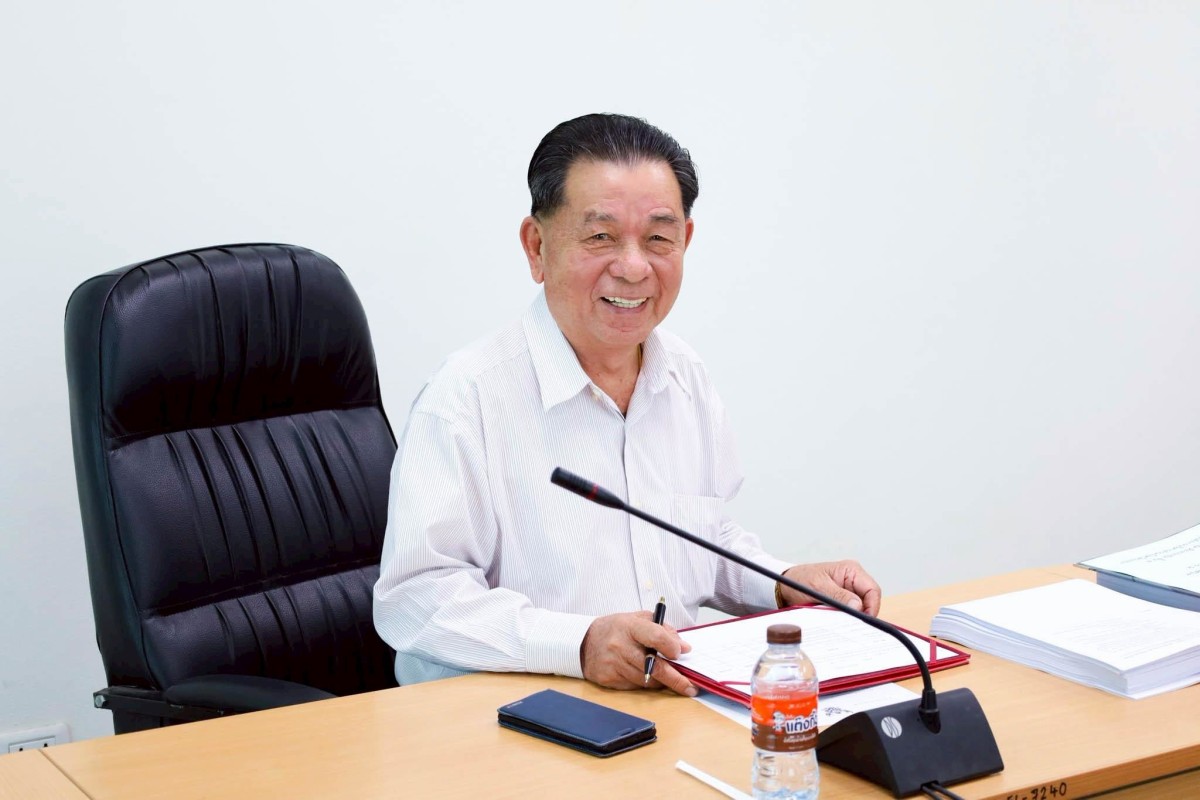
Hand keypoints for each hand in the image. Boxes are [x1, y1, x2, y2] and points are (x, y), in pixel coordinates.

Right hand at [580, 611, 695, 695]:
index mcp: (630, 626)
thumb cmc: (616, 629)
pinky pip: (635, 686)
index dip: (671, 646)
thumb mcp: (638, 619)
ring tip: (668, 678)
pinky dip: (645, 683)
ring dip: (660, 681)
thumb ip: (663, 630)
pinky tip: (646, 677)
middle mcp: (620, 646)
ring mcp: (614, 664)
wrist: (584, 643)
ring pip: (647, 680)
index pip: (655, 636)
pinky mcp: (609, 679)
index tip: (680, 653)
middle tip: (690, 687)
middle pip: (654, 667)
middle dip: (676, 679)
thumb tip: (683, 647)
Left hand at [779, 560, 881, 615]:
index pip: (872, 590)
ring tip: (841, 622)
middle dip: (862, 613)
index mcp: (851, 570)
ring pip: (861, 609)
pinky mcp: (842, 601)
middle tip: (852, 625)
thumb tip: (858, 606)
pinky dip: (846, 618)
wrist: (784, 586)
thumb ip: (838, 596)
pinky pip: (850, 612)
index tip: (864, 620)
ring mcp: (848, 591)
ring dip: (853, 617)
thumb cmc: (799, 581)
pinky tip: (837, 622)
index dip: (872, 606)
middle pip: (869, 601)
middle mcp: (853, 580)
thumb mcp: (818, 588)